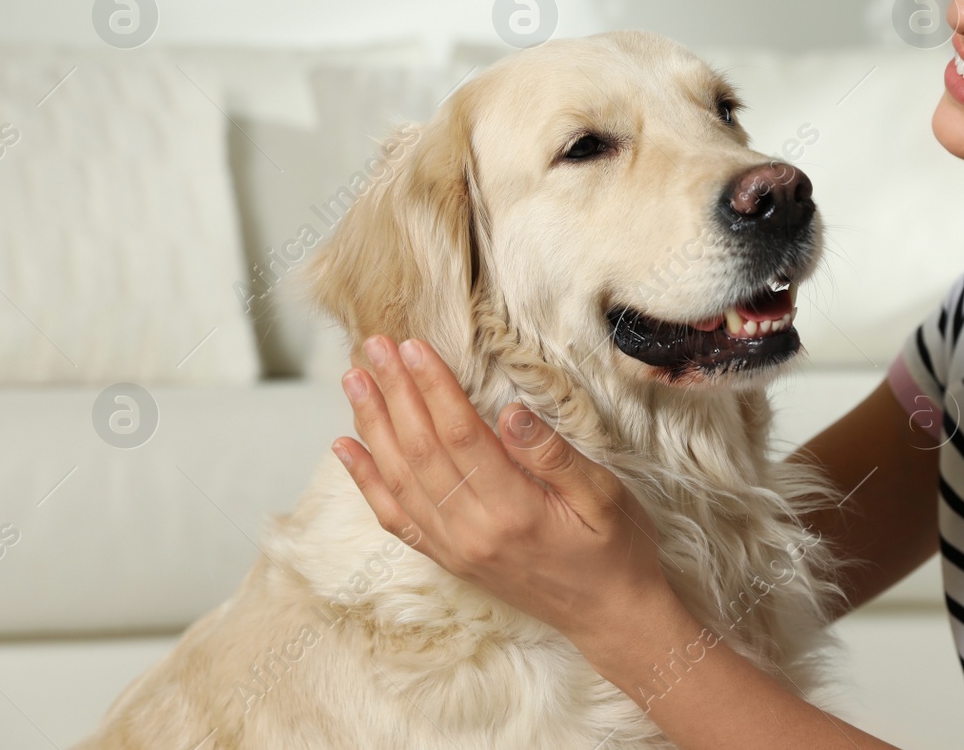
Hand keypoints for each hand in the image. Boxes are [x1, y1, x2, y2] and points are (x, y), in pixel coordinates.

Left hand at [331, 334, 678, 653]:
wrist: (610, 617)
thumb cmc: (616, 550)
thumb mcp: (604, 496)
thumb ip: (553, 456)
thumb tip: (512, 412)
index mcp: (514, 510)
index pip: (460, 435)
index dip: (433, 387)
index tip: (413, 347)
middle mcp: (473, 532)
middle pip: (421, 451)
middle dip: (395, 393)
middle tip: (375, 346)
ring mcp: (455, 549)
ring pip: (400, 479)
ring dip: (373, 426)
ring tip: (355, 381)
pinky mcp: (448, 559)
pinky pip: (396, 517)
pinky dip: (367, 481)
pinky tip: (347, 448)